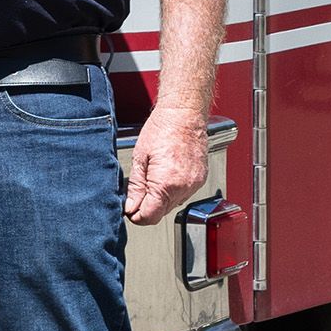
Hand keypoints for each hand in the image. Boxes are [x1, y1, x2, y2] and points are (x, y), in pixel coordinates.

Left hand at [123, 105, 206, 226]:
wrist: (184, 114)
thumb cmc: (162, 128)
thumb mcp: (140, 158)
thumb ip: (136, 187)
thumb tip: (130, 207)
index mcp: (166, 184)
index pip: (149, 217)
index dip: (136, 216)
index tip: (130, 209)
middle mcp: (183, 187)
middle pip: (161, 213)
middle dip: (148, 206)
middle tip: (139, 188)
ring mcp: (194, 184)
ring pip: (172, 204)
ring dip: (161, 198)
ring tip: (154, 175)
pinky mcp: (200, 179)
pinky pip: (183, 194)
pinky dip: (173, 189)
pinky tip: (167, 173)